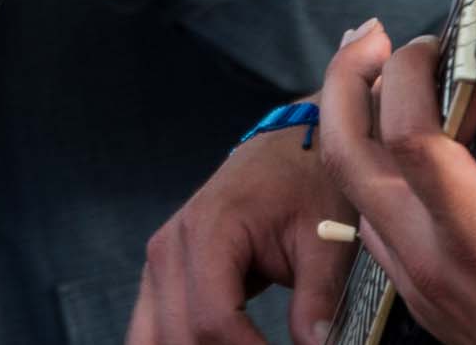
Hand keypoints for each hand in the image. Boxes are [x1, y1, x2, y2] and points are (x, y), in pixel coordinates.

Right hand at [130, 101, 354, 344]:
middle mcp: (170, 247)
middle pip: (181, 335)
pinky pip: (150, 328)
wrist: (286, 150)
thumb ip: (317, 299)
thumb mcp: (325, 240)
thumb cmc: (307, 185)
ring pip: (153, 338)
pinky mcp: (160, 275)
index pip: (214, 320)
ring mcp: (158, 261)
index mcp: (210, 230)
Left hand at [317, 24, 475, 344]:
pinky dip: (380, 169)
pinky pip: (375, 221)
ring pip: (353, 189)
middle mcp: (431, 259)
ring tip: (396, 80)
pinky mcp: (420, 292)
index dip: (408, 75)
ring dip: (359, 124)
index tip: (431, 47)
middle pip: (345, 158)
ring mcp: (418, 281)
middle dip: (344, 82)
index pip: (407, 137)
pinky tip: (416, 144)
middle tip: (370, 39)